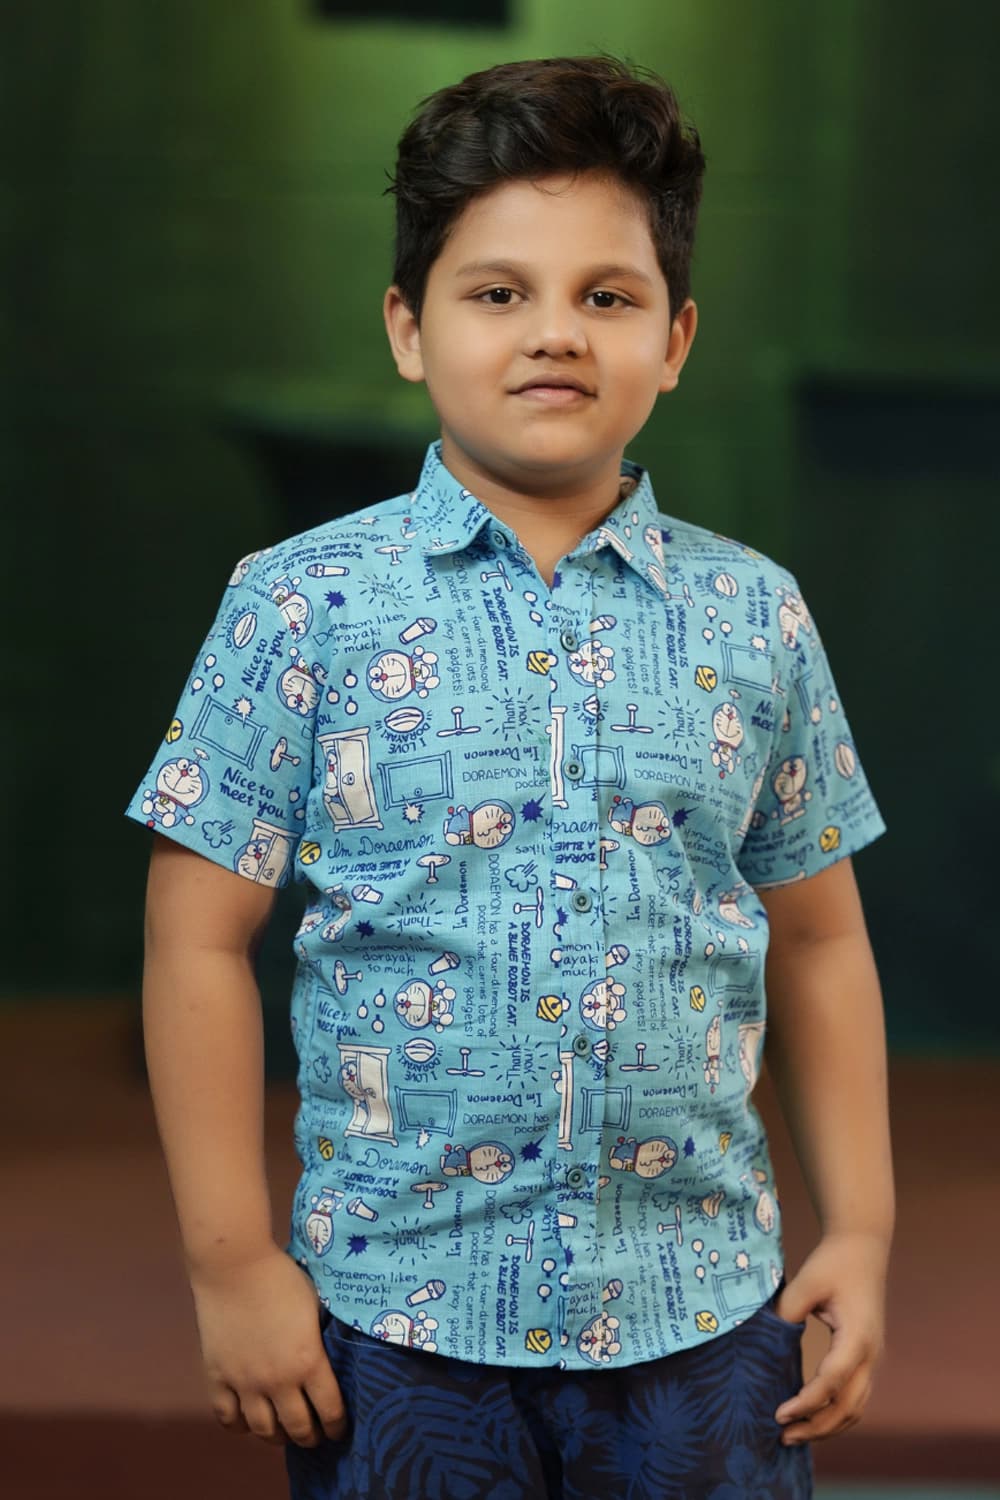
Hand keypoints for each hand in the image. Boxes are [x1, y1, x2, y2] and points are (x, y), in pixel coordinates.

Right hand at [189, 1242, 346, 1447]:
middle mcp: (278, 1381)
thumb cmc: (282, 1277)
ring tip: (284, 1432)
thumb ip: (322, 1338)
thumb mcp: (316, 1305)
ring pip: (263, 1430)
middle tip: (315, 1435)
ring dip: (277, 1437)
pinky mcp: (218, 1378)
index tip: (339, 1429)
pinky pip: (227, 1418)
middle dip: (310, 1437)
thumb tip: (332, 1357)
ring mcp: (244, 1383)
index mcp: (308, 1362)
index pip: (330, 1410)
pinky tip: (248, 1421)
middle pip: (297, 1428)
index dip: (338, 1425)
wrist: (235, 1266)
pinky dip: (239, 1426)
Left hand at [773, 1230, 888, 1445]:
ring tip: (794, 1435)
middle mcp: (870, 1354)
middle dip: (817, 1427)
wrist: (863, 1248)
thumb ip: (787, 1313)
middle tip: (782, 1437)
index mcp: (857, 1337)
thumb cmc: (834, 1262)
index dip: (806, 1403)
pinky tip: (812, 1417)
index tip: (779, 1415)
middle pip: (848, 1407)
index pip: (831, 1382)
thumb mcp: (807, 1281)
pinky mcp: (867, 1358)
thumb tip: (764, 1344)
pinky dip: (836, 1414)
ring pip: (855, 1408)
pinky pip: (856, 1397)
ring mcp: (872, 1359)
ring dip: (827, 1426)